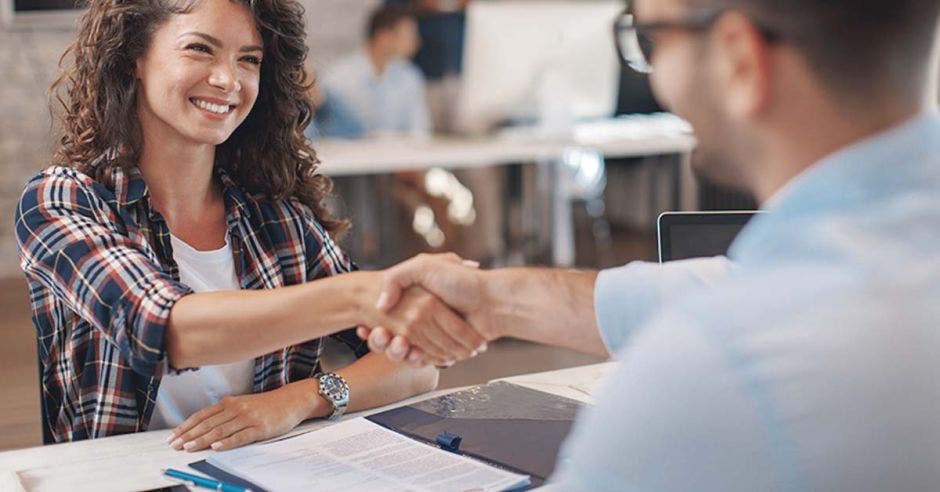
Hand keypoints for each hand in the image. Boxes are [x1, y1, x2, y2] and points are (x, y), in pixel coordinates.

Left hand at [167, 383, 323, 451]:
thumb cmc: (266, 405)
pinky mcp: (260, 428)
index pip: (202, 415)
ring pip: (220, 430)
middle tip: (175, 445)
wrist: (291, 400)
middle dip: (189, 435)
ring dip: (202, 439)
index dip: (185, 426)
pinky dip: (227, 442)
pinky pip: (241, 436)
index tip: (173, 436)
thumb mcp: (242, 404)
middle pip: (208, 423)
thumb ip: (224, 413)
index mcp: (229, 402)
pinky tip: (217, 446)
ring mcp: (248, 418)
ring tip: (189, 447)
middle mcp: (236, 408)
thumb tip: (203, 427)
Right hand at [363, 253, 496, 364]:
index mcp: (417, 300)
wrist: (492, 301)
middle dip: (382, 339)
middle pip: (394, 334)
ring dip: (396, 349)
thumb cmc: (462, 281)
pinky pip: (424, 357)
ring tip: (393, 342)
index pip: (389, 316)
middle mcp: (423, 317)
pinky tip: (410, 351)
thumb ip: (398, 278)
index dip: (377, 324)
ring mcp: (434, 334)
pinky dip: (417, 357)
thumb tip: (380, 304)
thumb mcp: (424, 266)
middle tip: (377, 334)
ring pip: (406, 349)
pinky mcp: (444, 348)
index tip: (368, 327)